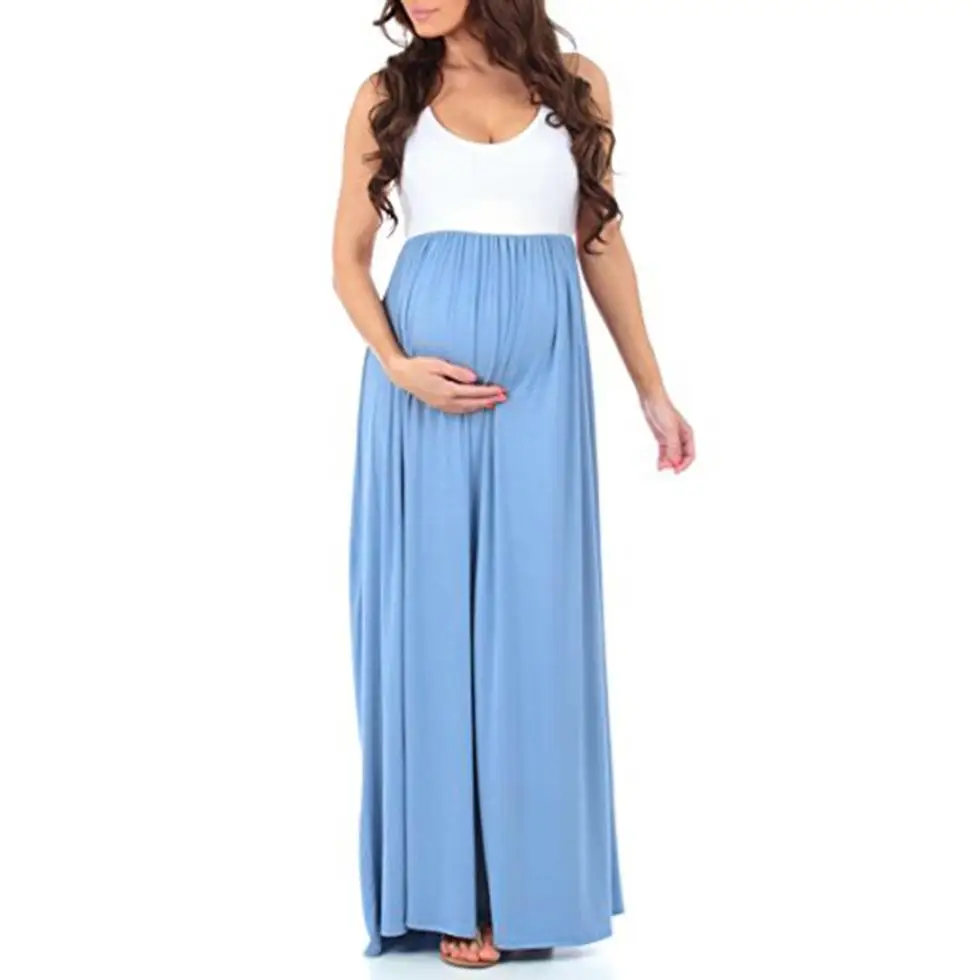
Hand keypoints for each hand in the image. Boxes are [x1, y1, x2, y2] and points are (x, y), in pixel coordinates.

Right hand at [384, 354, 506, 413]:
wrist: (402, 375)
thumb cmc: (420, 365)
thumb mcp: (438, 364)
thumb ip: (457, 371)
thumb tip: (474, 378)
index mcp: (448, 390)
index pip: (474, 392)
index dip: (489, 391)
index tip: (501, 390)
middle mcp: (446, 401)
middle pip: (473, 403)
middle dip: (489, 400)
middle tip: (504, 398)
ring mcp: (442, 405)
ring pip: (467, 409)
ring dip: (481, 406)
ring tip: (494, 403)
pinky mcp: (439, 406)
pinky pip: (459, 410)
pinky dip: (470, 408)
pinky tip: (476, 406)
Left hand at [640, 391, 694, 472]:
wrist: (651, 399)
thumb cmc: (663, 410)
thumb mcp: (669, 429)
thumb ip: (673, 446)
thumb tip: (674, 461)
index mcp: (688, 435)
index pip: (690, 455)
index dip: (684, 465)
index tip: (676, 471)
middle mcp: (681, 438)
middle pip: (681, 457)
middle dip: (674, 464)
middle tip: (665, 468)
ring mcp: (671, 438)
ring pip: (672, 456)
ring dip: (667, 463)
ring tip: (660, 467)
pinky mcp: (662, 438)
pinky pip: (664, 452)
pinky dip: (662, 459)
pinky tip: (658, 464)